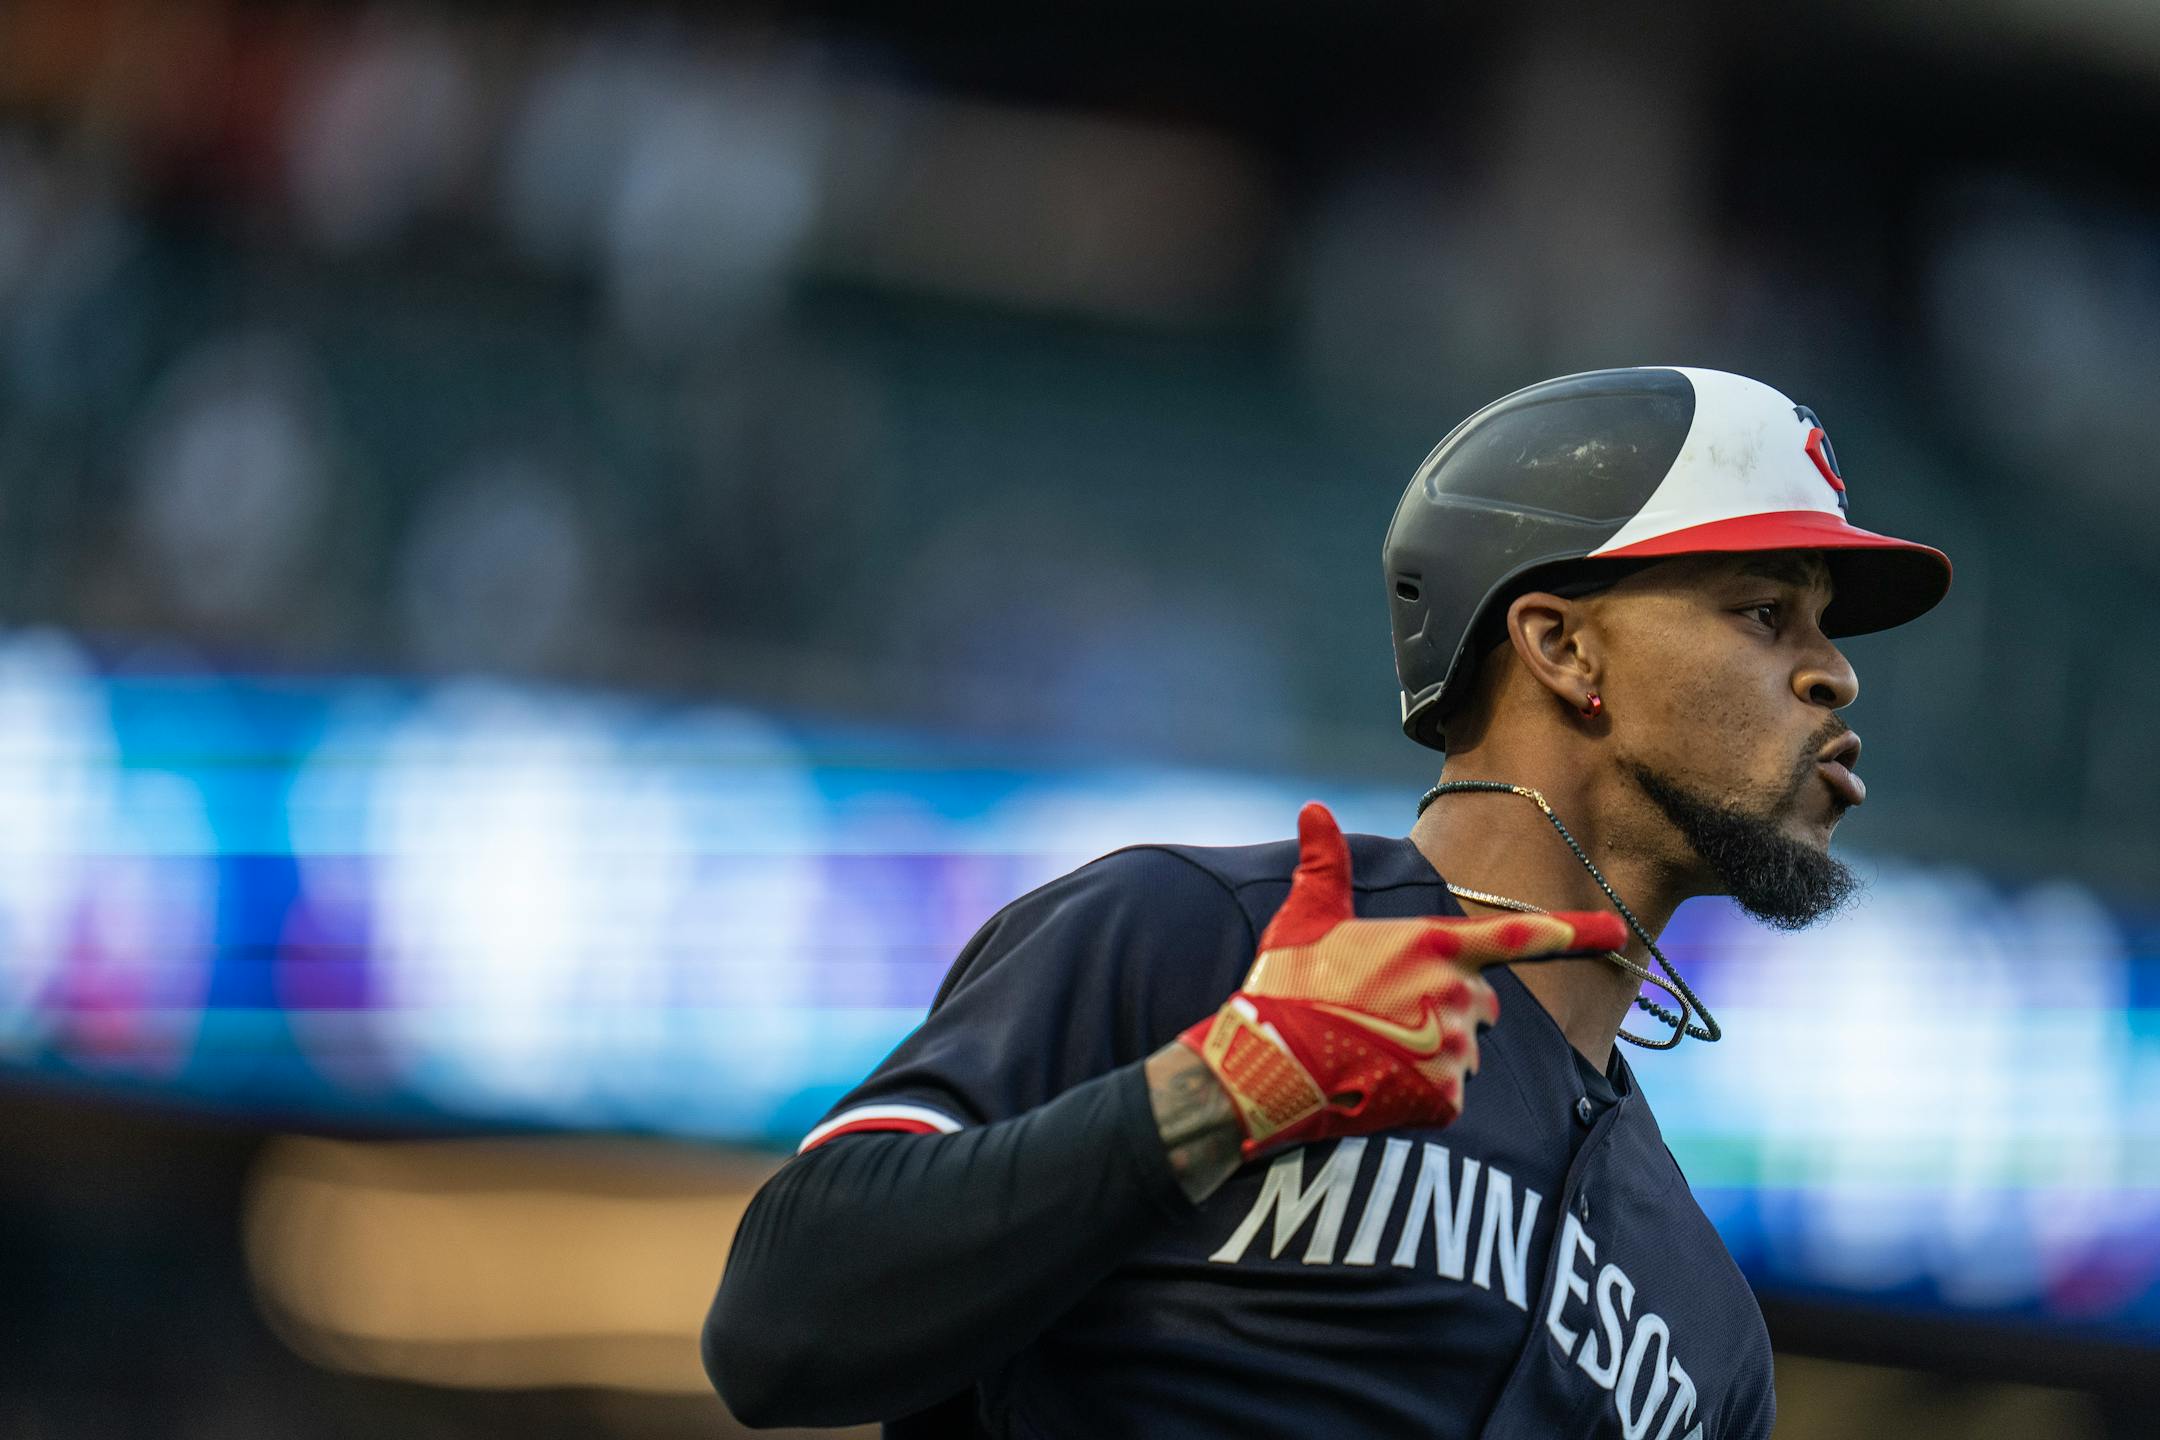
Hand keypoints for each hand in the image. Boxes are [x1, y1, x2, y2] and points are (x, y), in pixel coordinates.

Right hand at [1179, 802, 1626, 1159]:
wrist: (1267, 1065)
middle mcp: (1457, 994)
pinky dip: (1418, 1095)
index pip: (1519, 937)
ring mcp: (1455, 1049)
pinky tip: (1376, 1083)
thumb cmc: (1285, 986)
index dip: (1575, 933)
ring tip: (1372, 1050)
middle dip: (1448, 1009)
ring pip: (1464, 1052)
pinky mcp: (1444, 1098)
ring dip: (1430, 1053)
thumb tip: (1312, 808)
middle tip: (1385, 1014)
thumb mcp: (1303, 918)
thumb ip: (1323, 865)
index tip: (1619, 932)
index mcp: (1433, 945)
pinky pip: (1447, 1096)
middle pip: (1482, 1004)